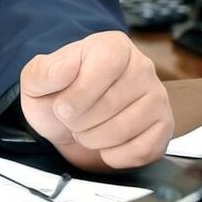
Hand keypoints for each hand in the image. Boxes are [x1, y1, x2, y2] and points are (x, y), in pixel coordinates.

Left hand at [20, 31, 172, 171]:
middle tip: (71, 121)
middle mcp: (141, 67)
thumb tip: (64, 70)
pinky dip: (115, 155)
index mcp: (112, 45)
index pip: (106, 64)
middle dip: (81, 121)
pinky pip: (143, 150)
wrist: (69, 123)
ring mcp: (157, 97)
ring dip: (95, 139)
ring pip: (127, 128)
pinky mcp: (164, 127)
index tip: (62, 108)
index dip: (80, 92)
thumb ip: (44, 71)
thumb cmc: (57, 96)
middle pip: (114, 101)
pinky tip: (105, 144)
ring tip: (85, 130)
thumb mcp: (37, 79)